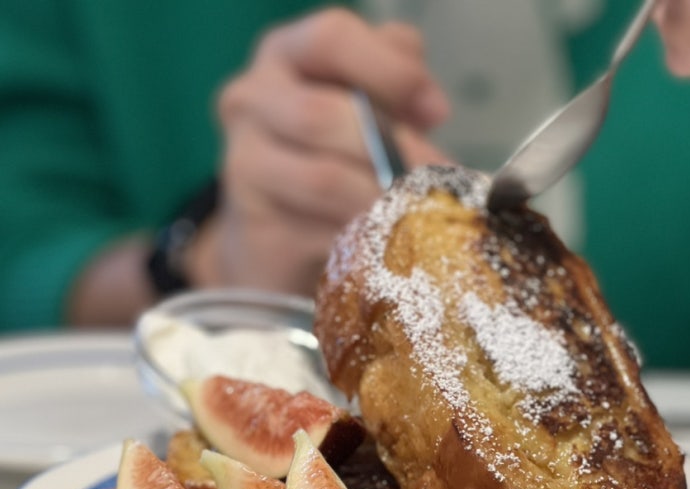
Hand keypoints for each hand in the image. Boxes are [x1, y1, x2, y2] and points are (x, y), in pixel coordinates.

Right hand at [202, 7, 450, 295]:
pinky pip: (320, 232)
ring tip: (422, 210)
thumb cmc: (332, 157)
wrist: (277, 236)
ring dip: (382, 197)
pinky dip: (366, 238)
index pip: (331, 39)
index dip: (389, 71)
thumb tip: (431, 105)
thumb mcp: (368, 107)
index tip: (436, 112)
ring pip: (323, 179)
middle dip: (394, 148)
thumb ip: (396, 85)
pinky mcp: (256, 228)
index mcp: (283, 55)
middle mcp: (250, 101)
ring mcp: (244, 167)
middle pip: (322, 115)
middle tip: (438, 177)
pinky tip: (391, 242)